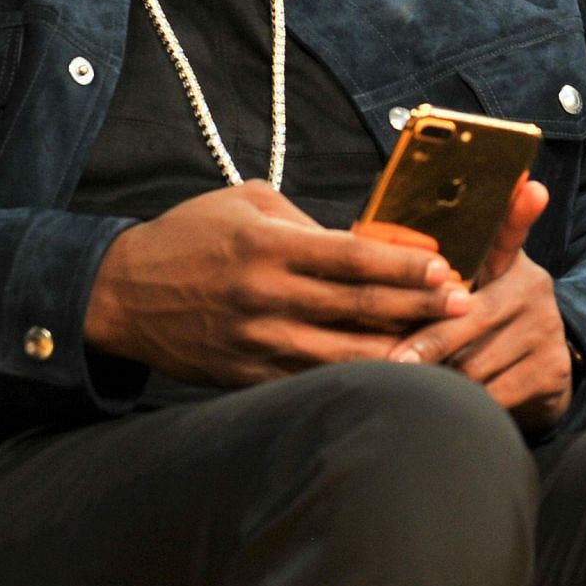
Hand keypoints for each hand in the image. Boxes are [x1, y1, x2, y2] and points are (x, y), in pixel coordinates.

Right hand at [85, 181, 469, 386]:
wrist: (120, 294)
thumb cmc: (188, 236)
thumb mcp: (243, 203)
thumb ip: (303, 221)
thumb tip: (360, 241)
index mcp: (268, 247)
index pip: (351, 257)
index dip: (403, 266)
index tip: (445, 268)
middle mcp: (266, 296)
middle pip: (358, 307)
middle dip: (418, 308)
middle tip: (465, 306)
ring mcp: (257, 342)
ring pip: (343, 355)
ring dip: (398, 352)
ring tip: (444, 349)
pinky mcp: (247, 375)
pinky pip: (311, 381)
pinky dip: (354, 381)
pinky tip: (390, 379)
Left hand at [390, 179, 576, 428]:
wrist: (536, 372)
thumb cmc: (477, 325)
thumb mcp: (465, 292)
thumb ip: (428, 277)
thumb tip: (363, 249)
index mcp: (505, 262)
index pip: (509, 232)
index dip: (518, 210)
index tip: (530, 186)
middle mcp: (532, 287)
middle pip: (473, 315)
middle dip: (429, 340)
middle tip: (395, 361)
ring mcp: (545, 328)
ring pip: (479, 361)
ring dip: (442, 378)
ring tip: (412, 385)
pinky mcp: (553, 369)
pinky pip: (497, 393)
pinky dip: (466, 403)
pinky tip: (448, 405)